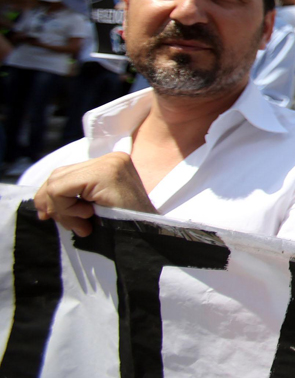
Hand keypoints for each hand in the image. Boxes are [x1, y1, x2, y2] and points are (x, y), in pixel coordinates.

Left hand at [34, 152, 155, 236]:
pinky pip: (61, 189)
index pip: (64, 173)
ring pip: (56, 182)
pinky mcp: (105, 174)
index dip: (50, 198)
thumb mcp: (96, 207)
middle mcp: (112, 158)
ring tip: (83, 224)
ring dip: (62, 210)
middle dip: (53, 204)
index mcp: (111, 164)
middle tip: (72, 225)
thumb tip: (39, 202)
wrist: (151, 239)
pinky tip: (87, 218)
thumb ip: (74, 197)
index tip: (50, 218)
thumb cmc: (125, 228)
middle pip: (57, 175)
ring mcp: (110, 163)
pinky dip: (65, 209)